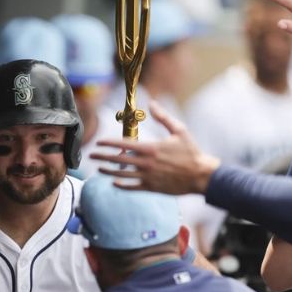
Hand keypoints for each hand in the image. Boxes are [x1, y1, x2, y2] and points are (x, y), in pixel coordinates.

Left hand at [89, 101, 219, 194]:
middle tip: (91, 156)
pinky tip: (114, 182)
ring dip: (108, 171)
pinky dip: (121, 185)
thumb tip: (152, 103)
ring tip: (99, 169)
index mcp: (150, 148)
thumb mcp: (179, 131)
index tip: (98, 142)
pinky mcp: (151, 187)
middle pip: (118, 160)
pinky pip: (132, 187)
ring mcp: (147, 176)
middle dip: (102, 157)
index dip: (108, 143)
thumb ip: (163, 117)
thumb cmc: (191, 152)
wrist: (201, 175)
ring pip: (122, 175)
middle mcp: (146, 163)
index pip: (123, 144)